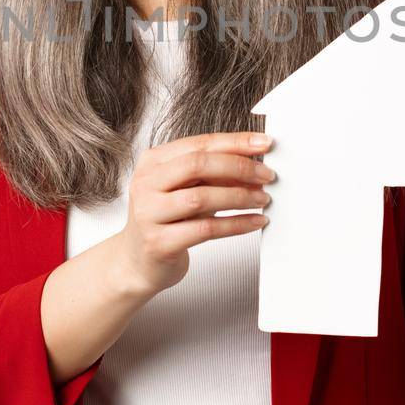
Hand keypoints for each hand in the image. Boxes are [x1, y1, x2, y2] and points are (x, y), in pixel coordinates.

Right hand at [114, 131, 274, 297]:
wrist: (138, 262)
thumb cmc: (166, 221)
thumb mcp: (185, 190)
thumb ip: (211, 175)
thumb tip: (253, 165)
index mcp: (152, 162)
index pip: (199, 143)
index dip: (235, 142)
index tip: (263, 143)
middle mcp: (146, 184)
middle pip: (198, 164)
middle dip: (239, 167)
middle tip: (266, 175)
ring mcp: (149, 214)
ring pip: (202, 197)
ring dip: (240, 196)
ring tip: (262, 199)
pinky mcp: (159, 243)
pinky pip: (206, 230)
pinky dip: (236, 225)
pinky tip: (254, 222)